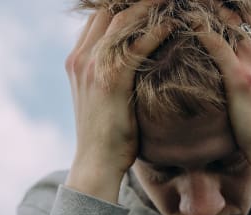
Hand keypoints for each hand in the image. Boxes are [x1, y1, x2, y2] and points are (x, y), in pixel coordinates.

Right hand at [64, 1, 169, 202]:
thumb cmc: (107, 134)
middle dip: (135, 0)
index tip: (148, 2)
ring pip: (122, 20)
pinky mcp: (111, 80)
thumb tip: (132, 63)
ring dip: (148, 7)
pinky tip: (173, 25)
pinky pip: (137, 45)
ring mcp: (93, 67)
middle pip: (108, 11)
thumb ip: (109, 74)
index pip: (98, 17)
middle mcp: (81, 58)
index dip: (121, 4)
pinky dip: (156, 31)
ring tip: (172, 1)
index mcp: (77, 59)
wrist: (96, 163)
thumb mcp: (102, 97)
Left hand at [196, 3, 250, 203]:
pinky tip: (185, 22)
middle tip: (204, 0)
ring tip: (188, 5)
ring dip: (208, 8)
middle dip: (224, 1)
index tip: (228, 1)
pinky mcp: (240, 77)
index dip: (247, 2)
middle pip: (248, 7)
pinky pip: (214, 41)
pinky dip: (198, 27)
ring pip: (229, 18)